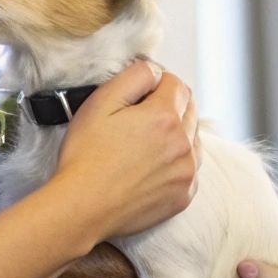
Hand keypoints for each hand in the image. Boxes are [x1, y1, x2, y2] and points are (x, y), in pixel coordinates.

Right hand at [50, 60, 200, 241]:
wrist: (83, 206)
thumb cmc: (86, 155)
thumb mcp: (100, 102)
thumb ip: (134, 76)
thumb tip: (155, 71)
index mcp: (165, 117)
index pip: (177, 83)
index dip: (156, 82)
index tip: (139, 92)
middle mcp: (184, 144)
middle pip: (190, 109)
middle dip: (169, 105)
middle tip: (138, 117)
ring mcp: (187, 173)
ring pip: (194, 138)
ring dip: (176, 133)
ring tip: (142, 143)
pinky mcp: (184, 196)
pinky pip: (190, 168)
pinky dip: (176, 161)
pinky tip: (149, 165)